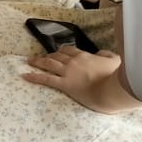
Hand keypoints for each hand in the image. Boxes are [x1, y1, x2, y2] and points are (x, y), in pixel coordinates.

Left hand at [22, 46, 141, 113]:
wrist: (111, 91)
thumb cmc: (115, 77)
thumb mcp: (115, 61)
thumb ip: (107, 55)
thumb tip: (101, 53)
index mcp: (84, 56)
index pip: (69, 50)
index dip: (62, 51)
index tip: (58, 52)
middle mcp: (73, 62)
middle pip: (57, 56)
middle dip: (48, 55)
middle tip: (42, 57)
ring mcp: (68, 73)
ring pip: (49, 64)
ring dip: (38, 61)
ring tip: (30, 61)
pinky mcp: (65, 84)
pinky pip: (46, 79)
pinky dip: (35, 76)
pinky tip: (25, 75)